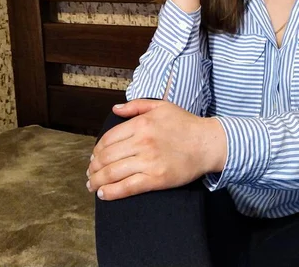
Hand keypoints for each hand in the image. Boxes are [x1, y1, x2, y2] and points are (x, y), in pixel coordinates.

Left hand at [87, 100, 226, 200]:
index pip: (108, 139)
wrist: (207, 143)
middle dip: (93, 167)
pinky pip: (126, 187)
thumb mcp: (162, 106)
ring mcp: (148, 161)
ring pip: (112, 173)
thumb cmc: (186, 124)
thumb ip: (136, 105)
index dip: (96, 150)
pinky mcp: (156, 179)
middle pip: (106, 157)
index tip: (94, 157)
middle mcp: (142, 141)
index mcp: (142, 123)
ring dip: (96, 181)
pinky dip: (110, 192)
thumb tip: (115, 109)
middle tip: (90, 173)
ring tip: (92, 185)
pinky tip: (103, 194)